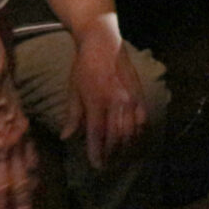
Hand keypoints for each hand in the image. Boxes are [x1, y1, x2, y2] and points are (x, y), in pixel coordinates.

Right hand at [0, 66, 36, 208]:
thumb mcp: (15, 107)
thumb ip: (16, 123)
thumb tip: (15, 129)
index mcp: (24, 135)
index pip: (33, 165)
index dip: (33, 184)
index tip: (32, 198)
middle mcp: (16, 146)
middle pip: (21, 182)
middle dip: (21, 205)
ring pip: (2, 186)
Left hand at [65, 17, 148, 168]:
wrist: (103, 42)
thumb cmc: (83, 66)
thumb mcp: (73, 91)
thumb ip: (73, 116)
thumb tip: (66, 138)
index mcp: (97, 100)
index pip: (98, 134)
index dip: (97, 153)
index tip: (96, 166)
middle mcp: (117, 101)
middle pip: (117, 136)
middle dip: (112, 154)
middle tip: (106, 165)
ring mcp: (131, 97)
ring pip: (132, 130)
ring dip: (126, 147)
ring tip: (119, 157)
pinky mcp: (140, 93)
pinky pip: (143, 119)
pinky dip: (139, 133)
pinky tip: (133, 141)